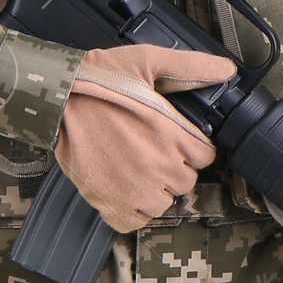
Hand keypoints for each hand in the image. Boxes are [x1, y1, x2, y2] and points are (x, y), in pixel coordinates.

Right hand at [54, 44, 235, 233]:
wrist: (56, 99)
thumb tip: (226, 71)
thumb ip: (191, 67)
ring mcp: (136, 189)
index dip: (191, 147)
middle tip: (148, 149)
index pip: (205, 156)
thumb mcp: (148, 60)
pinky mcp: (112, 204)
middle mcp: (160, 166)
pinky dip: (133, 210)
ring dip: (154, 189)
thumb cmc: (99, 78)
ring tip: (134, 167)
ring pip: (164, 202)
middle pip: (186, 180)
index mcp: (173, 135)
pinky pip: (136, 221)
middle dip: (173, 166)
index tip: (173, 139)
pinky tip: (123, 187)